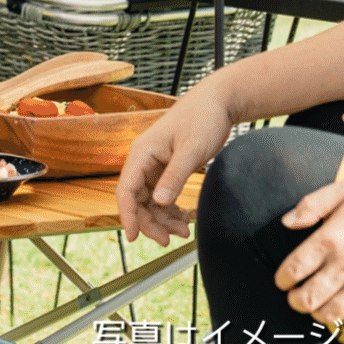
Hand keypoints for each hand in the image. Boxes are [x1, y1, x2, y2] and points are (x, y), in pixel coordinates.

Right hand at [116, 95, 232, 244]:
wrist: (217, 102)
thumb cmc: (203, 119)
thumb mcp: (191, 150)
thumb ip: (175, 176)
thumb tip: (159, 202)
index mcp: (142, 152)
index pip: (126, 189)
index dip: (127, 215)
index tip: (133, 237)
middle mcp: (144, 160)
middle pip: (137, 199)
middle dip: (150, 221)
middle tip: (167, 241)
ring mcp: (155, 164)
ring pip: (150, 200)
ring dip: (163, 218)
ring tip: (183, 232)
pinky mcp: (167, 167)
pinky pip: (162, 194)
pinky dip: (171, 209)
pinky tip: (183, 219)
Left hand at [276, 177, 343, 324]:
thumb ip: (312, 205)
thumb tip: (287, 223)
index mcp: (330, 238)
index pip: (294, 269)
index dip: (282, 279)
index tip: (283, 281)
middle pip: (307, 298)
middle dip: (295, 301)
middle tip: (295, 298)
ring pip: (331, 313)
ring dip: (318, 314)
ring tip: (317, 307)